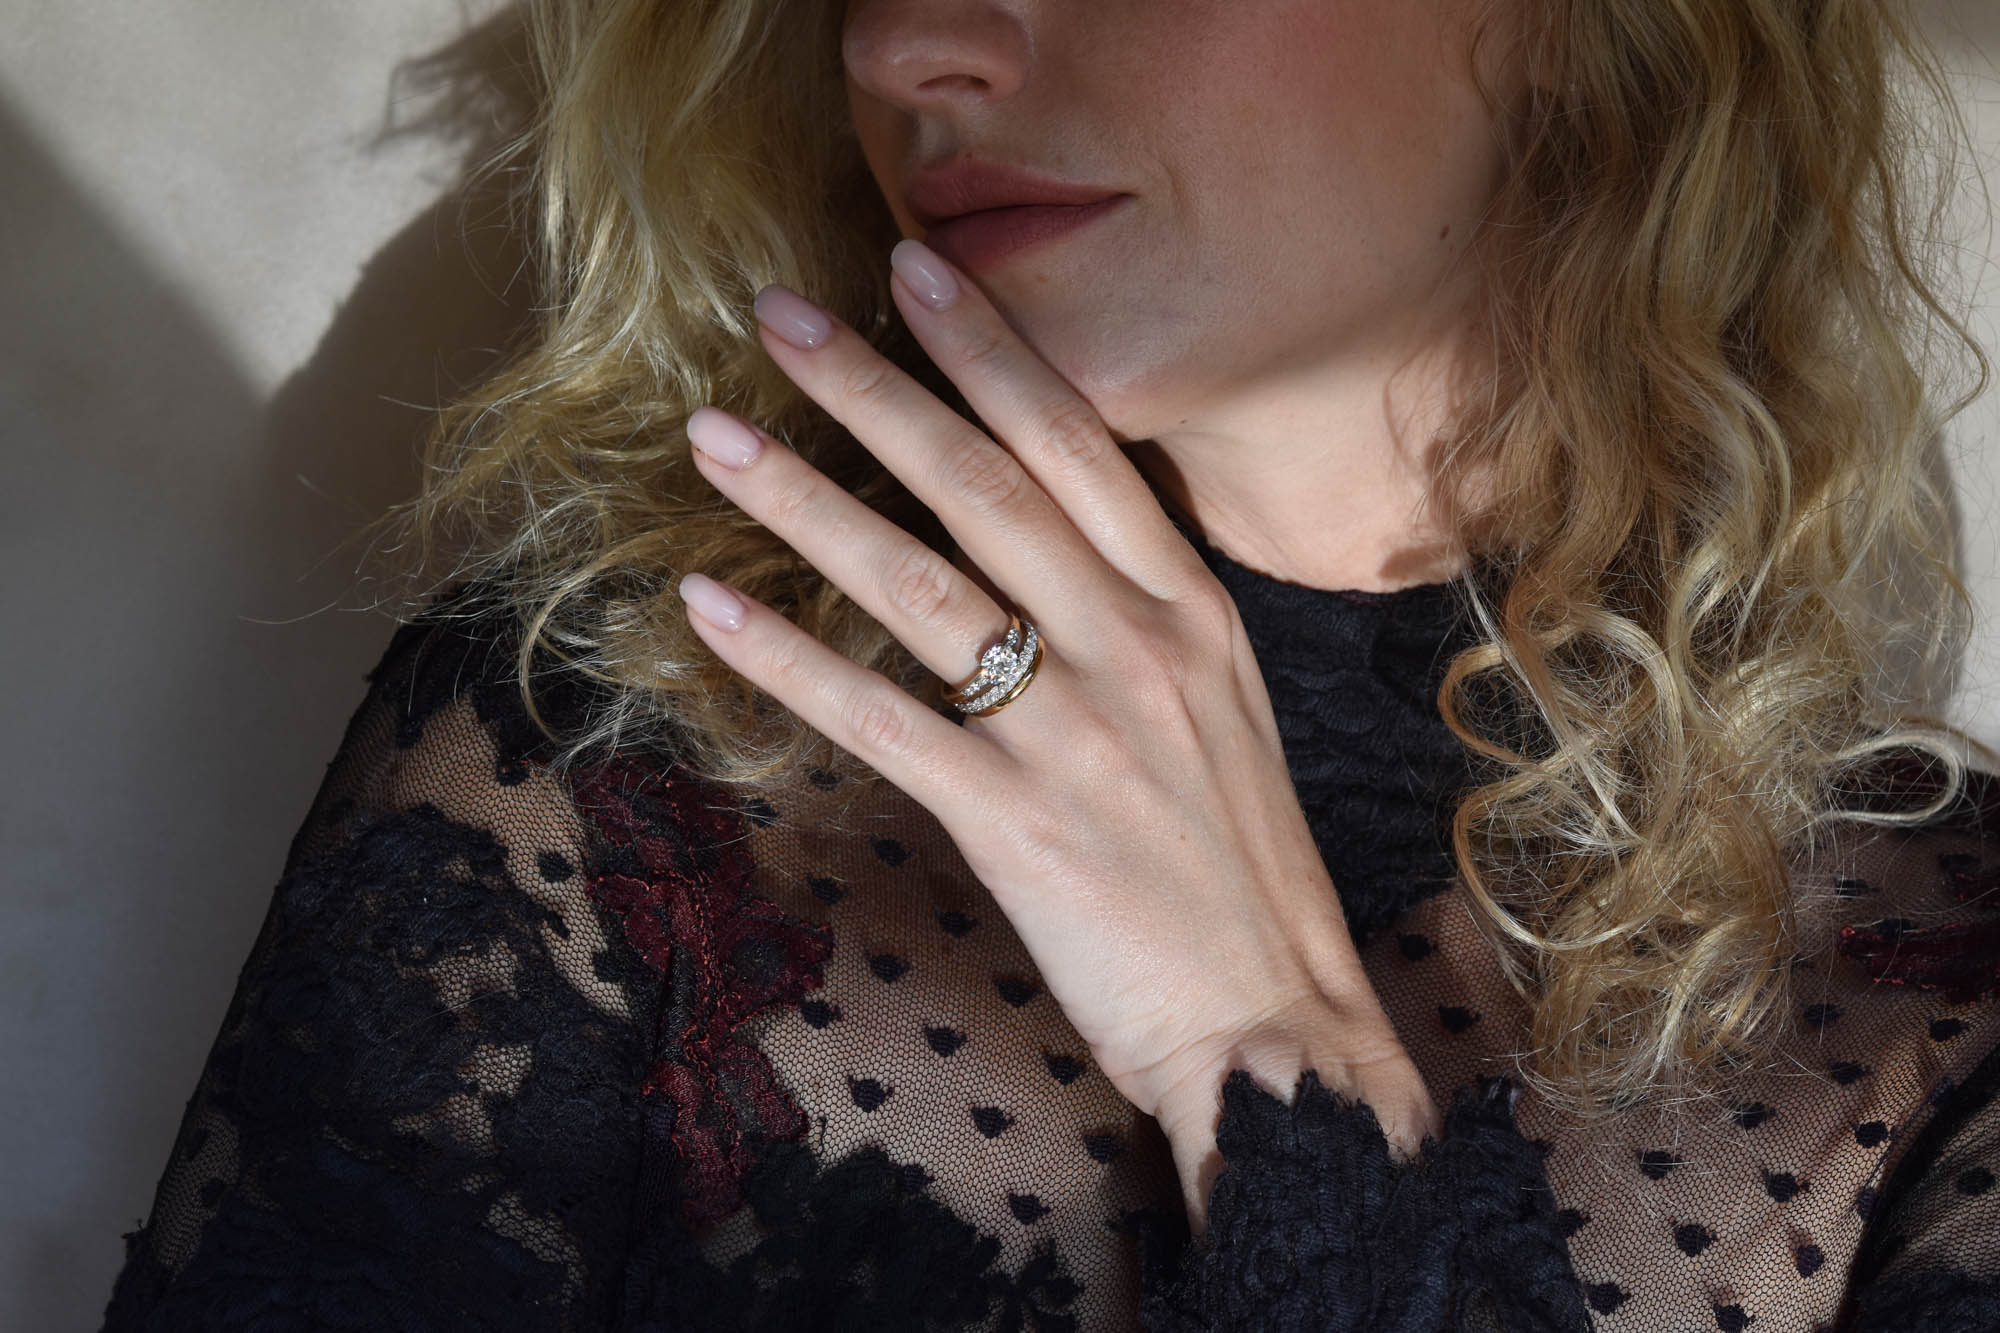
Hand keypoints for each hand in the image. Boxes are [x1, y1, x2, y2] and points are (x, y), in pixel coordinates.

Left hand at [677, 240, 1438, 1215]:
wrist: (1274, 1023)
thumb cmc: (1237, 868)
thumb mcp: (1221, 704)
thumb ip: (1140, 612)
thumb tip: (1046, 538)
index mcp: (1191, 607)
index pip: (1080, 444)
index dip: (989, 350)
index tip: (913, 269)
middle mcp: (1136, 644)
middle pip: (985, 484)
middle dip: (874, 389)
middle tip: (781, 314)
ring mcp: (1075, 730)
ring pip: (919, 582)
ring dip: (806, 499)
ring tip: (715, 435)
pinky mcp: (1013, 821)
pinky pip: (877, 719)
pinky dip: (789, 658)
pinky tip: (714, 606)